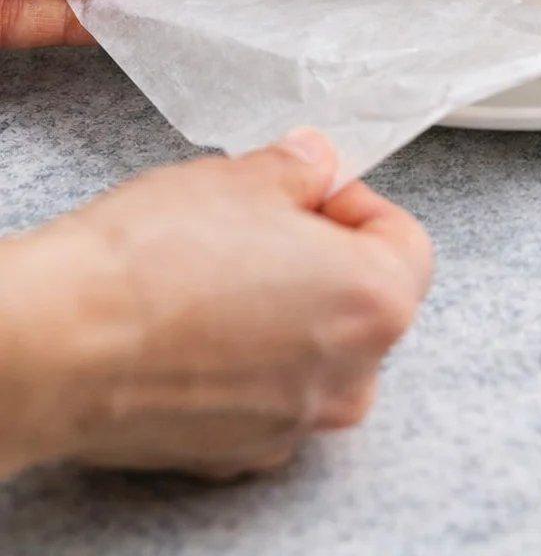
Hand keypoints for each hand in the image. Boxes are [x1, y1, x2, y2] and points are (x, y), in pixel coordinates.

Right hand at [0, 128, 431, 478]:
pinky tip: (194, 325)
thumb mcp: (243, 177)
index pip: (405, 241)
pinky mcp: (237, 451)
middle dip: (322, 257)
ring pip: (315, 351)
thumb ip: (300, 168)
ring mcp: (293, 424)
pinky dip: (244, 361)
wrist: (61, 343)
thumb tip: (314, 164)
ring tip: (219, 273)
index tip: (312, 189)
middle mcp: (350, 379)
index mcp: (376, 304)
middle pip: (365, 301)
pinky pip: (266, 393)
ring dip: (284, 311)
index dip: (354, 203)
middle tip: (261, 223)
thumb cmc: (153, 263)